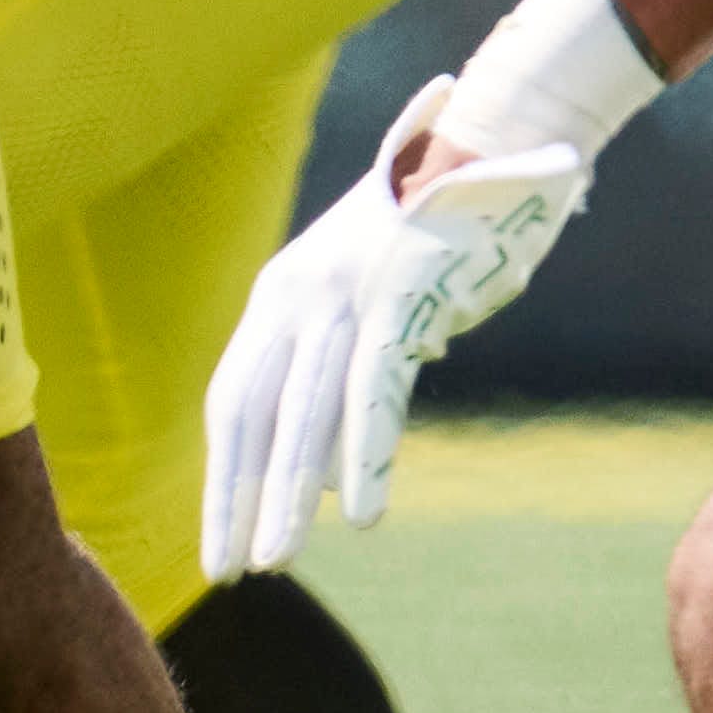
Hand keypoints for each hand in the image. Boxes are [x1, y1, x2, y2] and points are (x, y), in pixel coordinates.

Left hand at [200, 86, 594, 581]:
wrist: (495, 140)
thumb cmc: (437, 228)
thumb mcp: (371, 294)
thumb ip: (343, 363)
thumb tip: (334, 454)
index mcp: (279, 291)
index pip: (233, 398)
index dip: (223, 473)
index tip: (217, 536)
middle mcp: (297, 292)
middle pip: (250, 413)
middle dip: (235, 499)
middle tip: (227, 572)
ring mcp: (347, 293)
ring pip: (304, 412)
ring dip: (288, 494)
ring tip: (275, 559)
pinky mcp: (403, 295)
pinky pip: (376, 390)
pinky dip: (368, 455)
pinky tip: (365, 514)